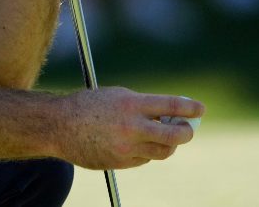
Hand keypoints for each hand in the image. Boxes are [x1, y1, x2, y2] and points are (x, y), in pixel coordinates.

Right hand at [59, 88, 204, 169]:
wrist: (59, 126)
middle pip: (174, 136)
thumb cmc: (88, 106)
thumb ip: (142, 105)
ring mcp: (127, 148)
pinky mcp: (121, 162)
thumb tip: (169, 115)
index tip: (200, 108)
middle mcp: (132, 127)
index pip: (171, 106)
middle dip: (186, 132)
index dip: (190, 108)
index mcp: (131, 104)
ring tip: (165, 136)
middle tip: (187, 128)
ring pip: (163, 152)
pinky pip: (144, 159)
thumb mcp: (117, 96)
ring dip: (169, 145)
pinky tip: (136, 143)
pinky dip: (146, 152)